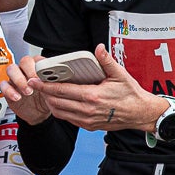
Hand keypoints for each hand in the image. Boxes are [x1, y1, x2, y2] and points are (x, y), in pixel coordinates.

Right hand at [0, 52, 53, 125]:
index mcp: (39, 68)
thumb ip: (54, 83)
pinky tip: (17, 97)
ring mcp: (16, 78)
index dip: (39, 66)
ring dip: (19, 80)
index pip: (37, 59)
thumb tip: (59, 77)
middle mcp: (26, 70)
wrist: (39, 113)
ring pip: (11, 69)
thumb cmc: (46, 98)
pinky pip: (3, 85)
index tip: (43, 77)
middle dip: (29, 71)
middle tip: (35, 83)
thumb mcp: (53, 91)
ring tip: (28, 91)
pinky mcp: (8, 88)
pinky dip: (9, 91)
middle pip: (24, 61)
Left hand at [34, 45, 157, 132]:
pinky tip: (60, 102)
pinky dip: (61, 111)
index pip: (62, 91)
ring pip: (60, 113)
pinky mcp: (89, 126)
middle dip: (44, 94)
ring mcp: (88, 120)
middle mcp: (87, 110)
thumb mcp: (120, 75)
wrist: (140, 114)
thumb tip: (98, 48)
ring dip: (51, 103)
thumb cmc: (131, 94)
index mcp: (92, 96)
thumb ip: (107, 61)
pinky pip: (69, 119)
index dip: (45, 86)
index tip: (34, 81)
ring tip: (46, 93)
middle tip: (37, 84)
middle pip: (57, 102)